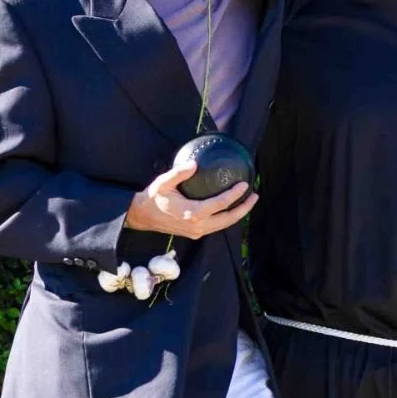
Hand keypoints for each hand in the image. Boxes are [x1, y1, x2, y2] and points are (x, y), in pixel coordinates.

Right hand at [123, 161, 254, 237]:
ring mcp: (197, 232)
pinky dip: (227, 218)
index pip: (220, 204)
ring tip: (248, 202)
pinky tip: (232, 208)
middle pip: (229, 219)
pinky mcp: (195, 234)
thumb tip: (194, 164)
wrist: (141, 216)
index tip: (245, 185)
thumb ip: (179, 173)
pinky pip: (216, 227)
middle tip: (255, 195)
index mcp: (192, 213)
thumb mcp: (163, 183)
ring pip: (224, 225)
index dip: (235, 194)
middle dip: (244, 208)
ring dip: (238, 214)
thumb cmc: (153, 198)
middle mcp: (197, 226)